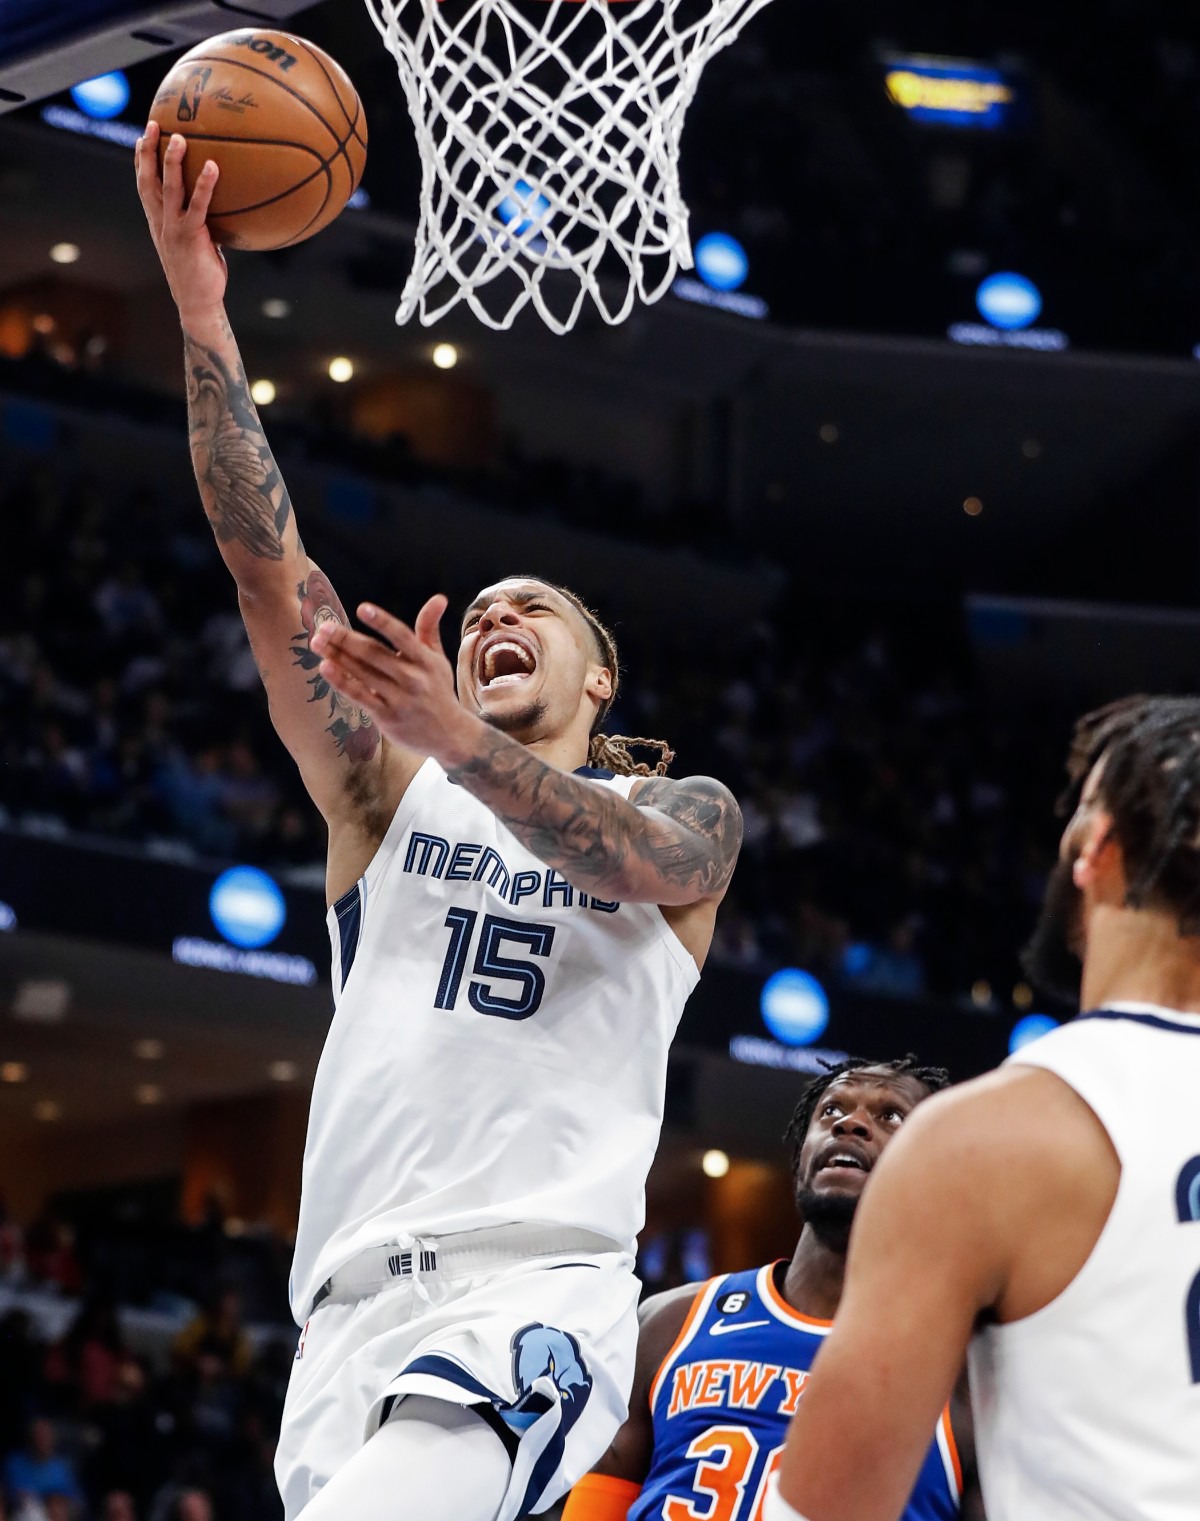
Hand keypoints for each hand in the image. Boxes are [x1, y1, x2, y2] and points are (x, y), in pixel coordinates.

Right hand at [135, 121, 226, 322]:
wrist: (197, 302)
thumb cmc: (200, 273)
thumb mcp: (197, 243)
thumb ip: (201, 223)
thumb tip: (222, 207)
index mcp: (158, 221)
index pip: (144, 186)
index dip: (140, 161)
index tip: (142, 137)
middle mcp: (160, 222)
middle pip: (149, 180)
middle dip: (148, 151)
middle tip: (153, 124)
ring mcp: (173, 229)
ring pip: (169, 188)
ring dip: (172, 162)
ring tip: (179, 137)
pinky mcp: (190, 237)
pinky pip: (198, 206)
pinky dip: (205, 185)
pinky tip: (213, 167)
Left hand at [310, 596, 478, 762]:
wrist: (449, 735)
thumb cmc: (438, 690)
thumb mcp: (437, 659)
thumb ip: (429, 628)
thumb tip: (439, 597)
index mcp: (426, 661)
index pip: (402, 636)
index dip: (382, 622)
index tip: (362, 608)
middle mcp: (413, 679)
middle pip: (375, 654)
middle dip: (346, 639)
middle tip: (324, 626)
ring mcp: (400, 699)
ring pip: (363, 674)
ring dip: (337, 657)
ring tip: (317, 642)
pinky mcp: (387, 717)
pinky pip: (360, 696)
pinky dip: (342, 682)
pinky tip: (325, 668)